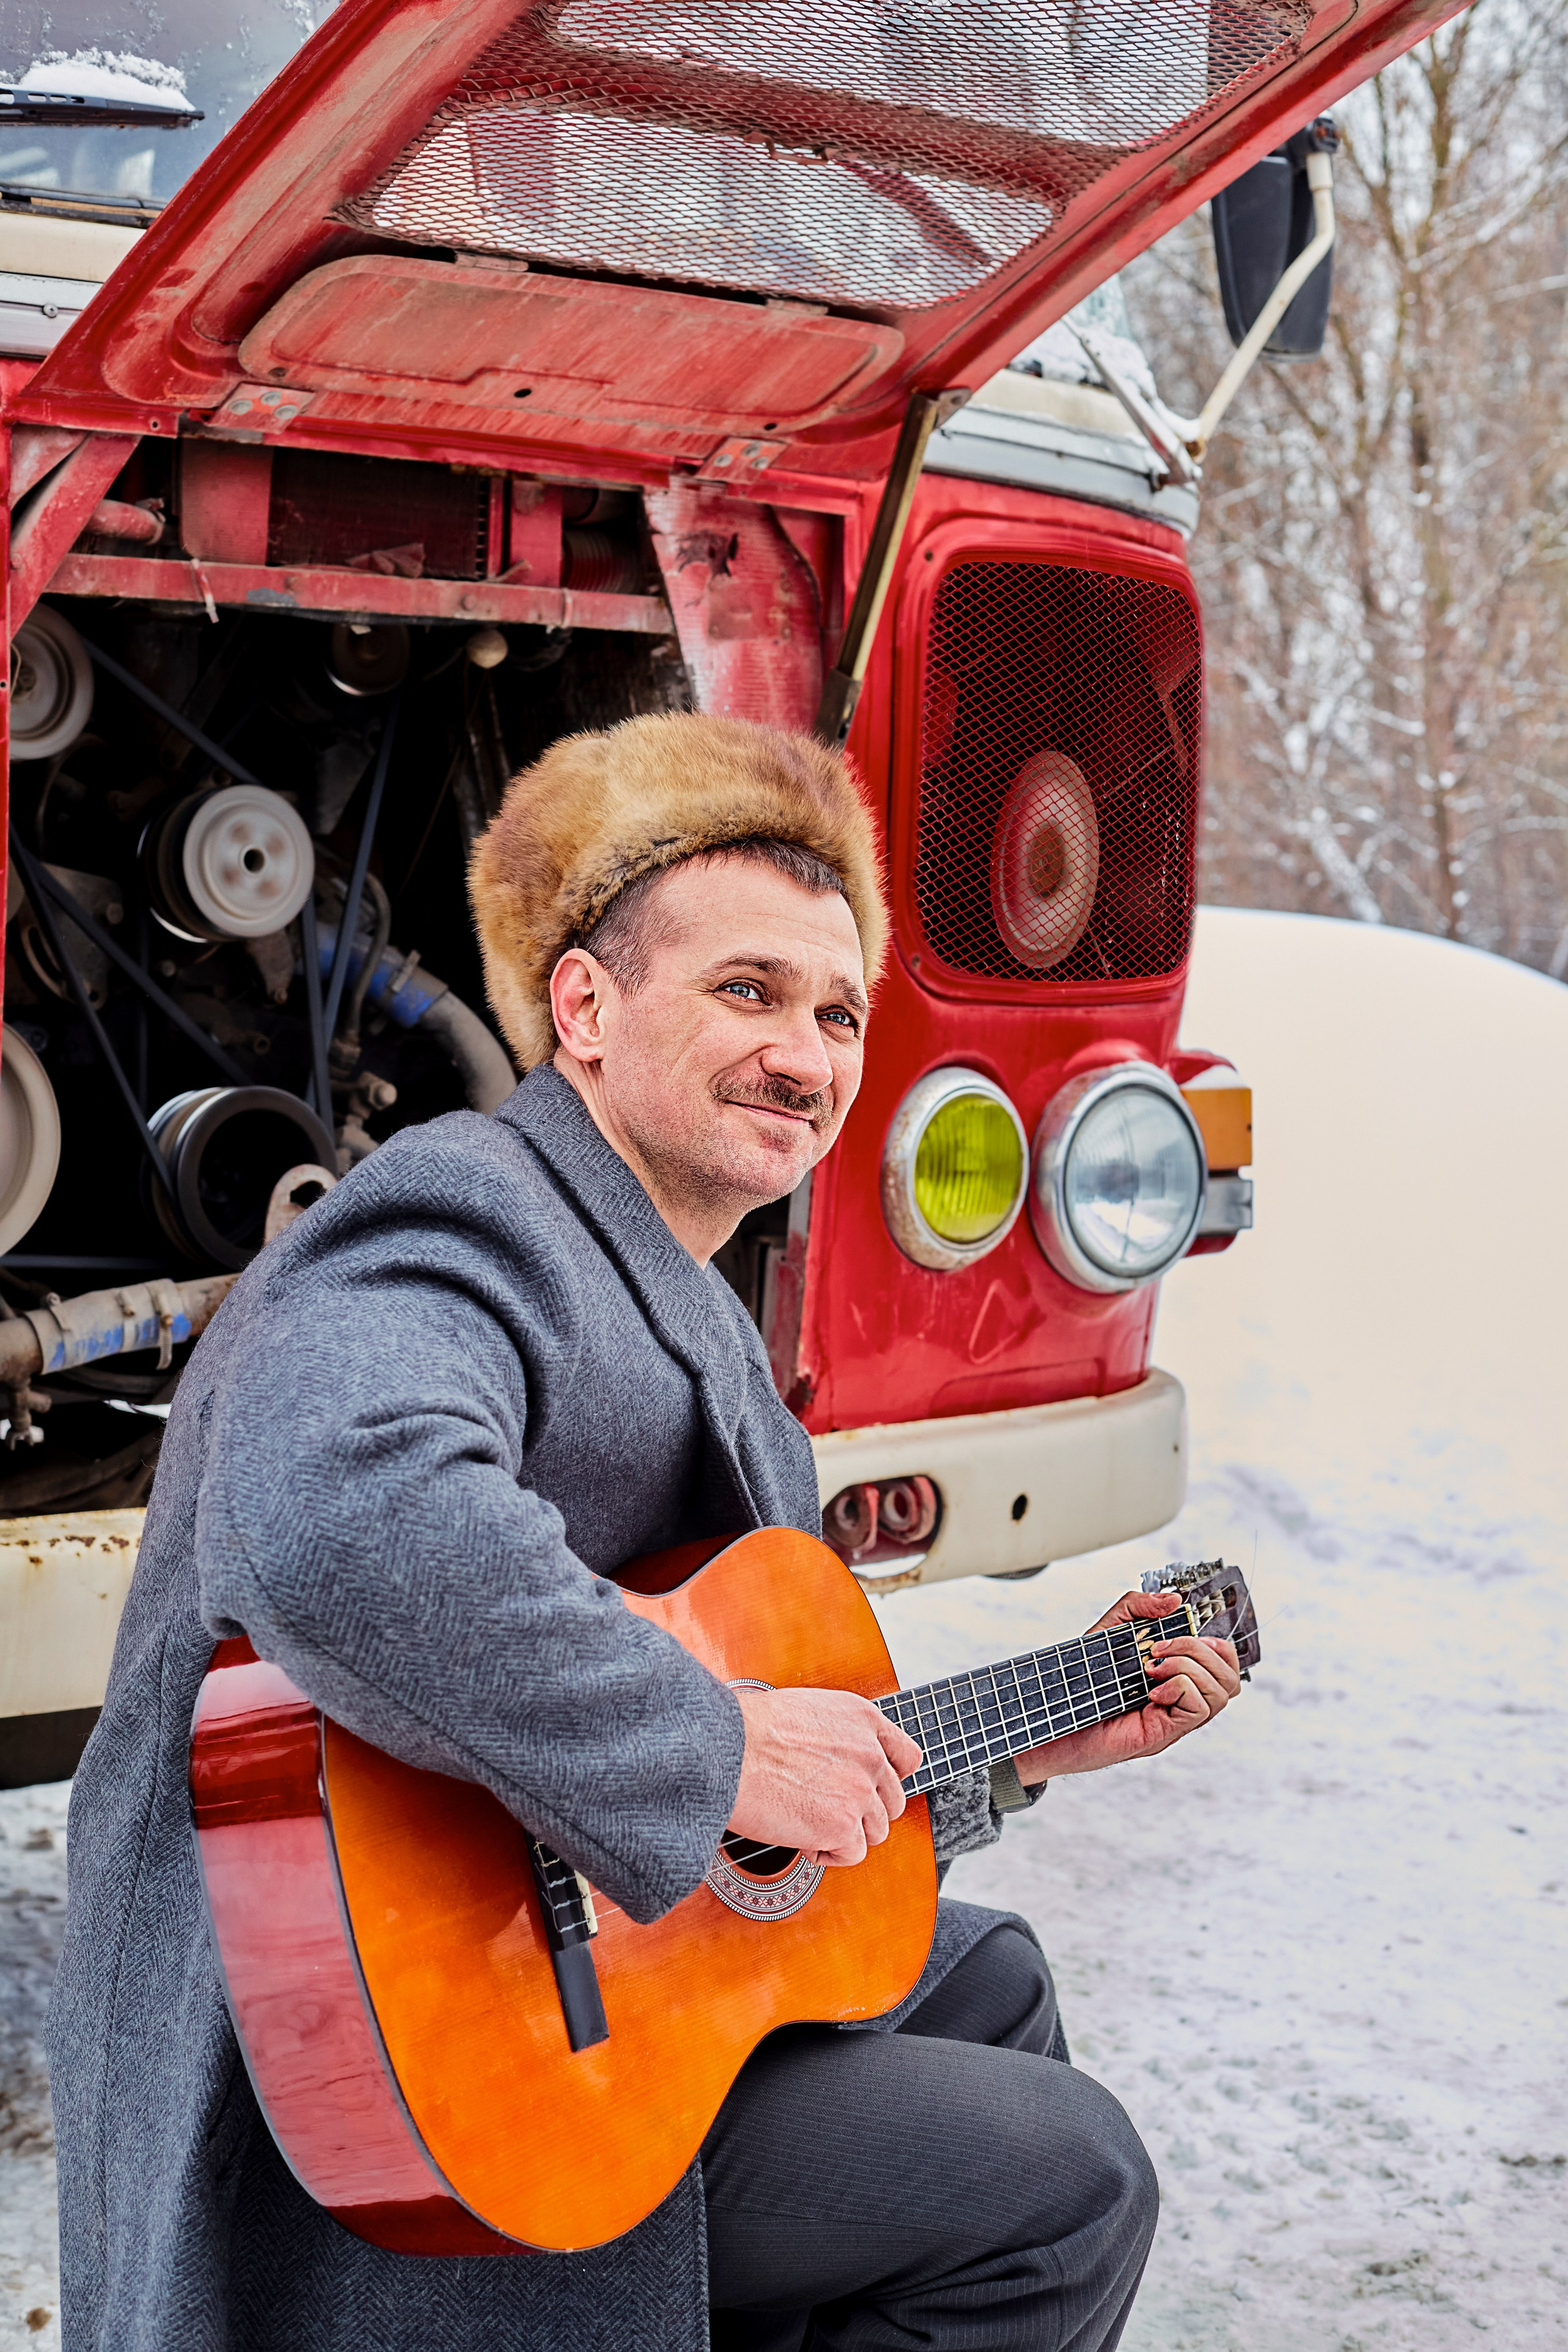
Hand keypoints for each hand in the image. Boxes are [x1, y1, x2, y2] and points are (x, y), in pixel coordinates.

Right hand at [728, 1686, 923, 1867]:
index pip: (907, 1757)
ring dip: (844, 1833)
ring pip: (876, 1830)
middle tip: (823, 1809)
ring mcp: (860, 1790)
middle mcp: (870, 1753)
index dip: (889, 1779)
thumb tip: (844, 1765)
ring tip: (804, 1819)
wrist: (725, 1751)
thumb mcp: (809, 1712)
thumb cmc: (749, 1732)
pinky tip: (799, 1835)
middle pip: (892, 1802)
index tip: (871, 1789)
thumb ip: (841, 1736)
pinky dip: (828, 1852)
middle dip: (862, 1812)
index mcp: (863, 1718)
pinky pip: (852, 1853)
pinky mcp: (844, 1825)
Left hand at [1015, 1589, 1239, 1783]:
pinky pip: (1199, 1708)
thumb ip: (1138, 1607)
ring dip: (1189, 1666)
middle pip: (1231, 1677)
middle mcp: (1182, 1699)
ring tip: (1152, 1667)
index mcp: (1176, 1675)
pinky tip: (1151, 1689)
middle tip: (1159, 1648)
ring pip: (1222, 1692)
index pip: (1224, 1662)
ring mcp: (1176, 1718)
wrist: (1051, 1715)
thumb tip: (1174, 1599)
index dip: (1215, 1643)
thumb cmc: (1080, 1678)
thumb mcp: (1109, 1630)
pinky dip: (1179, 1687)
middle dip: (1199, 1650)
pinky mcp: (1165, 1732)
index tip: (1183, 1631)